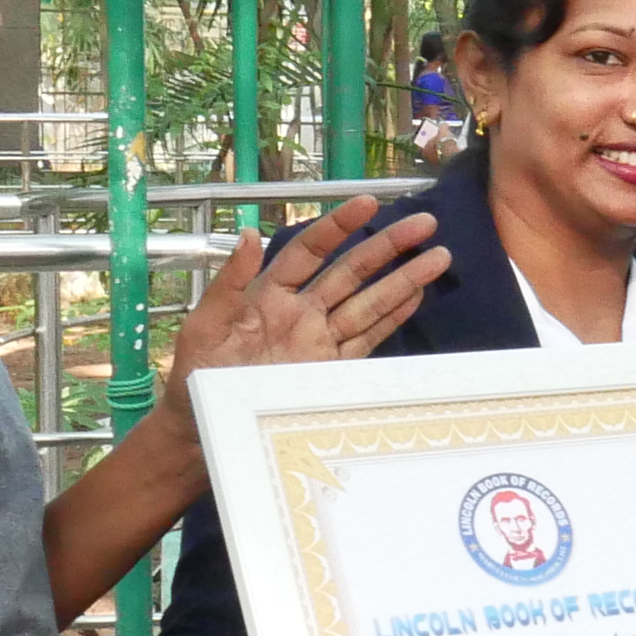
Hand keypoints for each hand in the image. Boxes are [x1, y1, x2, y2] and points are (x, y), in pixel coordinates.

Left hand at [166, 197, 450, 394]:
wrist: (204, 432)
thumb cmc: (196, 380)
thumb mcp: (203, 327)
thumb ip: (228, 283)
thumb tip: (249, 234)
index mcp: (268, 295)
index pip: (309, 251)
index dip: (337, 227)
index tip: (368, 203)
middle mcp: (301, 312)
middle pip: (351, 272)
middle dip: (388, 246)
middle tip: (425, 223)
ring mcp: (320, 341)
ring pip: (368, 303)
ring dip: (403, 280)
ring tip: (438, 256)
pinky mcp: (332, 371)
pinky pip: (367, 340)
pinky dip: (392, 318)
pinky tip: (416, 297)